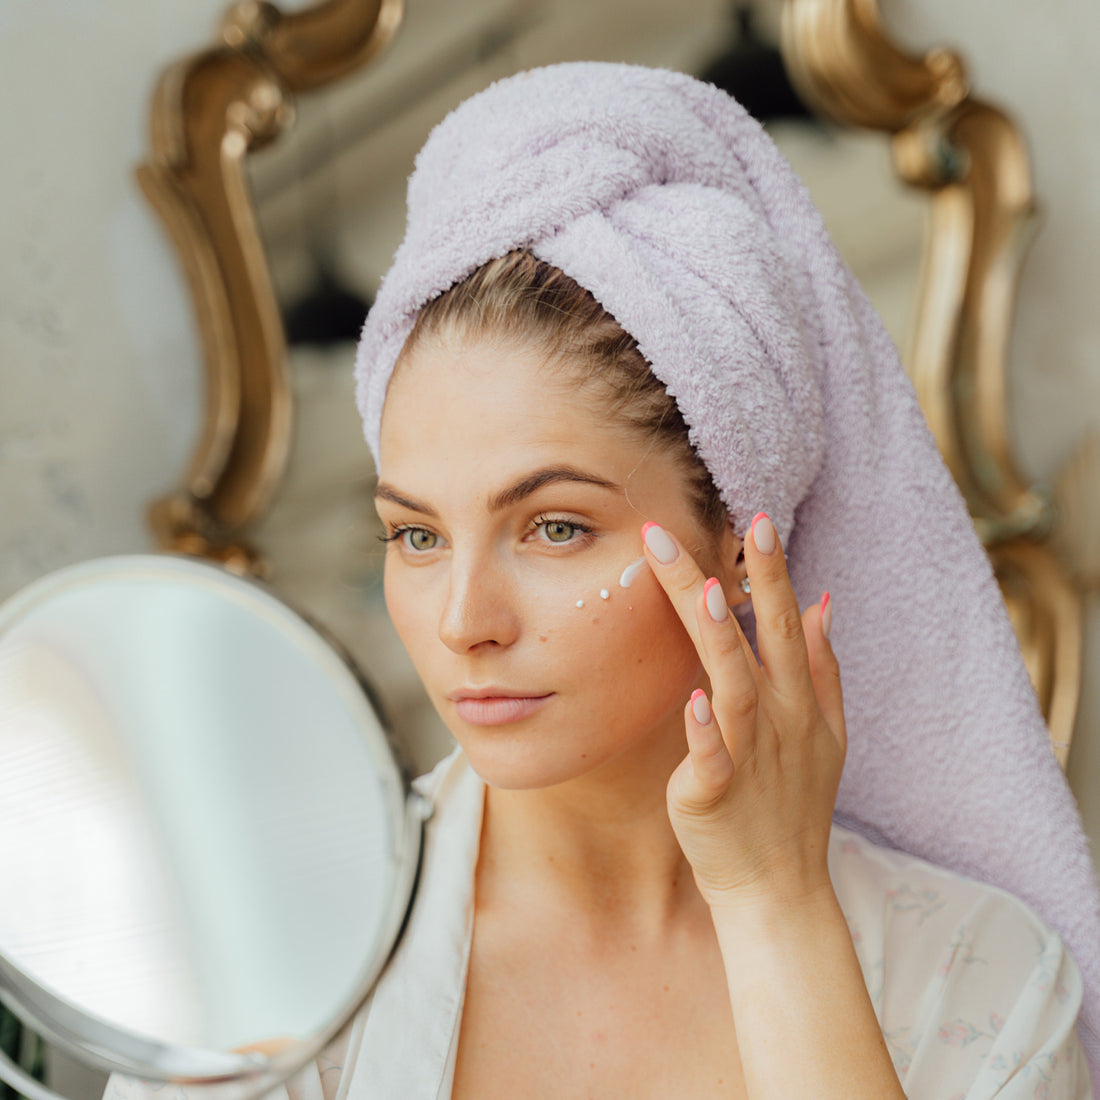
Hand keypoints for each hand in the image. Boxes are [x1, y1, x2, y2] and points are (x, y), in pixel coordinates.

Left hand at [642, 513, 844, 911]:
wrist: (777, 886)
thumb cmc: (792, 803)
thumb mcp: (825, 731)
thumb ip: (820, 666)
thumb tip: (821, 601)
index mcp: (795, 697)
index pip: (783, 620)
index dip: (772, 571)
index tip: (758, 518)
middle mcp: (776, 716)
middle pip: (759, 636)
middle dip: (748, 578)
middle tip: (728, 523)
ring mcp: (748, 753)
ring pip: (734, 684)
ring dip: (722, 639)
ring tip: (705, 591)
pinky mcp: (715, 792)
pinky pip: (711, 756)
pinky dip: (704, 731)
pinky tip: (692, 700)